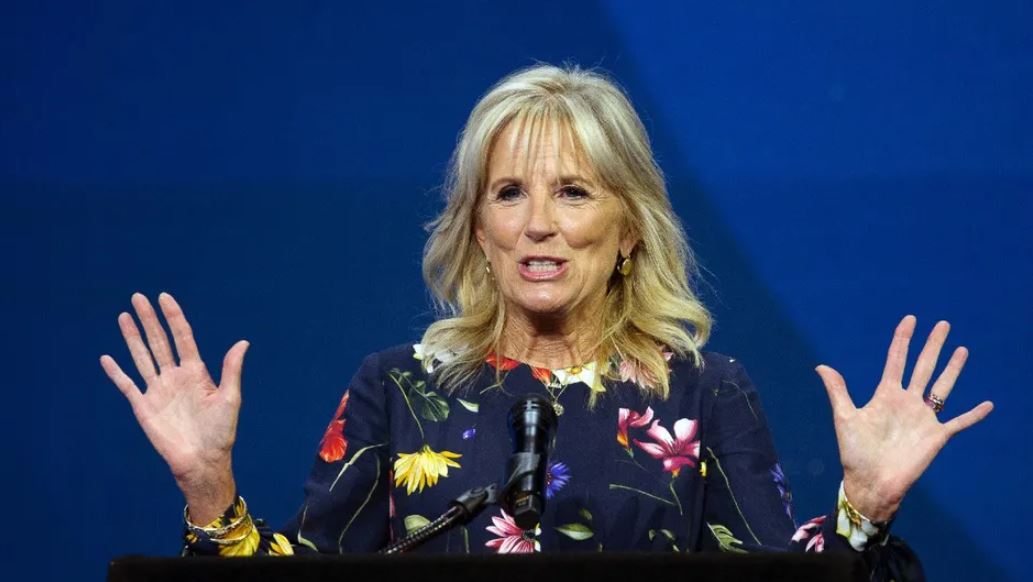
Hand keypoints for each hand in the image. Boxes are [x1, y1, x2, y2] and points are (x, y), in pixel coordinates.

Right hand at [100, 292, 247, 520]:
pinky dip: (116, 372)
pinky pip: (127, 385)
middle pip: (159, 341)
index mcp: (196, 373)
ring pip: (142, 357)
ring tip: (124, 316)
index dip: (174, 317)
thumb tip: (243, 341)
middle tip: (138, 297)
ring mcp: (158, 391)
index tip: (164, 297)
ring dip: (132, 337)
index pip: (182, 338)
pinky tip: (107, 358)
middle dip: (149, 319)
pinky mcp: (144, 407)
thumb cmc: (221, 432)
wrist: (202, 461)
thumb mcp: (230, 398)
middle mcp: (175, 377)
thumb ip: (231, 369)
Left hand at [815, 315, 992, 521]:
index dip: (903, 339)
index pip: (896, 360)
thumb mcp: (845, 417)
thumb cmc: (855, 452)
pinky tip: (988, 404)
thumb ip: (838, 391)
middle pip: (923, 367)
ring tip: (961, 349)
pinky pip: (959, 422)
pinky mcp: (936, 436)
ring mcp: (923, 418)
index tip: (910, 319)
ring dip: (953, 369)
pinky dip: (973, 415)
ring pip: (942, 387)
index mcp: (885, 395)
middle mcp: (906, 402)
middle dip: (932, 345)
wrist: (871, 482)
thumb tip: (821, 366)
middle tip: (943, 324)